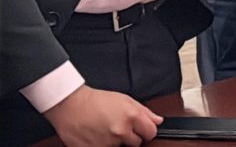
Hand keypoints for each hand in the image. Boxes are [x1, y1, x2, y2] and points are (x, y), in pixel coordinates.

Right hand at [43, 85, 161, 146]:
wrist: (70, 105)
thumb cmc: (96, 100)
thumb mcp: (125, 100)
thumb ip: (144, 112)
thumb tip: (158, 121)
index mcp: (132, 116)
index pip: (151, 133)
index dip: (146, 131)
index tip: (141, 130)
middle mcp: (121, 131)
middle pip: (136, 143)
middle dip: (130, 137)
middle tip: (118, 127)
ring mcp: (107, 143)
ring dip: (115, 142)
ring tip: (105, 130)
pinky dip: (102, 145)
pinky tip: (96, 136)